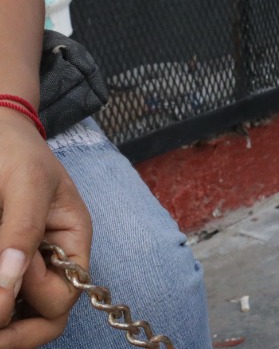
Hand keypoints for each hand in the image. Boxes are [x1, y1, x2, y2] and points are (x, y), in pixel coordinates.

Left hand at [0, 114, 88, 347]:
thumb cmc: (14, 149)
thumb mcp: (24, 186)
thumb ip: (19, 235)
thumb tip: (6, 292)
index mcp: (72, 239)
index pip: (63, 294)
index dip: (33, 292)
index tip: (8, 274)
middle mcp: (52, 259)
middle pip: (47, 316)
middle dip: (16, 330)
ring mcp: (26, 263)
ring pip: (22, 311)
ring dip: (5, 316)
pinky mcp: (6, 260)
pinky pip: (9, 293)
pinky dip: (0, 300)